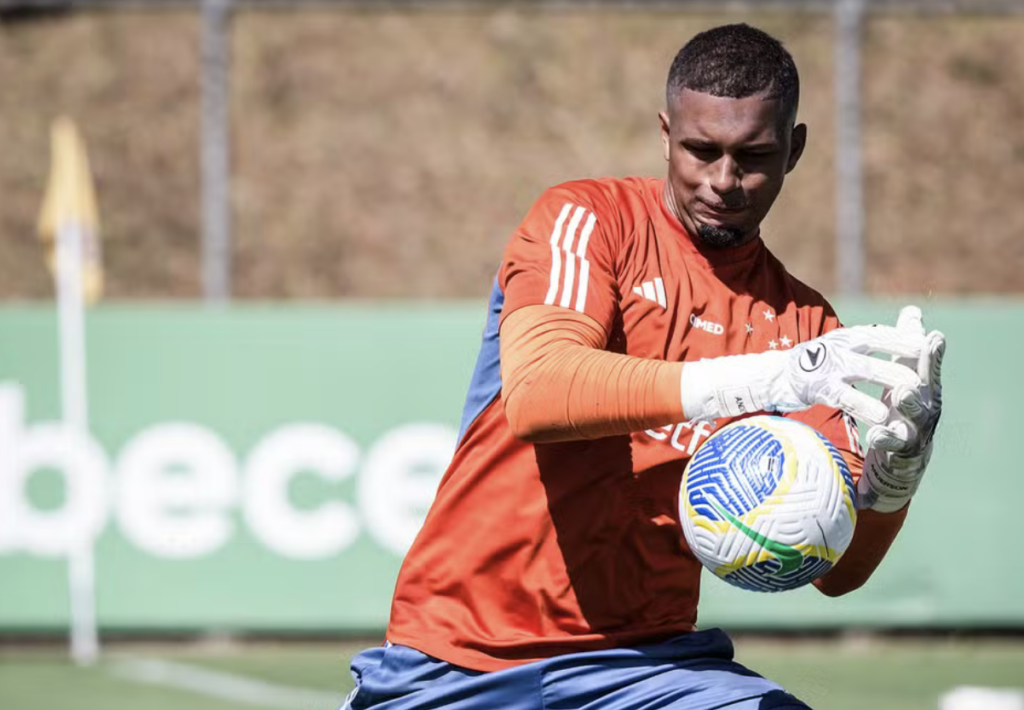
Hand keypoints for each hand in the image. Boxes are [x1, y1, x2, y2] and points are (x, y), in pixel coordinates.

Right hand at [680, 322, 925, 424]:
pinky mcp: (819, 388)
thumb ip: (873, 339)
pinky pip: (847, 397)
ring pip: (865, 371)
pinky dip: (866, 406)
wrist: (774, 378)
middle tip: (929, 368)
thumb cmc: (815, 364)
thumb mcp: (843, 347)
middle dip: (904, 358)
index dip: (905, 338)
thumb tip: (905, 321)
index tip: (931, 343)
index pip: (882, 333)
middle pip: (878, 348)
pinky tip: (884, 418)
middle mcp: (839, 346)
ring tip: (913, 392)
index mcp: (848, 336)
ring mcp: (828, 366)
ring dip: (890, 380)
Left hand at [858, 306, 945, 512]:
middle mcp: (924, 407)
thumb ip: (904, 344)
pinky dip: (885, 438)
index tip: (934, 336)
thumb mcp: (900, 372)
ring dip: (908, 407)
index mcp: (924, 386)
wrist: (896, 448)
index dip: (932, 352)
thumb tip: (913, 310)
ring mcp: (913, 429)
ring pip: (914, 419)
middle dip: (922, 376)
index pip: (928, 366)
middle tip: (915, 364)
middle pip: (926, 392)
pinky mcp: (898, 449)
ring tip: (901, 394)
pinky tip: (875, 434)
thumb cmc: (900, 403)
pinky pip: (892, 444)